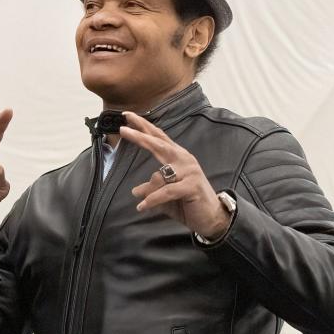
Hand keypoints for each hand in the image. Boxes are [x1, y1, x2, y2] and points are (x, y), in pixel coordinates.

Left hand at [120, 111, 230, 238]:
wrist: (211, 217)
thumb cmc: (187, 203)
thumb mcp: (164, 195)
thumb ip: (151, 189)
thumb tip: (135, 191)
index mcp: (177, 157)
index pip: (158, 138)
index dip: (144, 126)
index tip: (127, 116)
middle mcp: (184, 159)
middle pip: (159, 144)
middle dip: (141, 136)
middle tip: (123, 129)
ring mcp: (189, 171)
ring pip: (159, 175)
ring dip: (150, 191)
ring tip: (142, 202)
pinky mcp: (191, 186)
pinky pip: (165, 191)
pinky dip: (152, 200)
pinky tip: (142, 207)